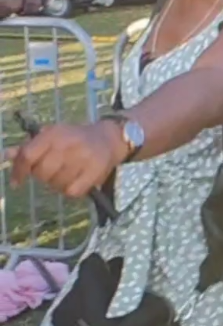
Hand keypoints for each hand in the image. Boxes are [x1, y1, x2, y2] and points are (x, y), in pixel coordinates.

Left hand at [8, 121, 126, 197]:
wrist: (109, 138)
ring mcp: (82, 158)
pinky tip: (75, 182)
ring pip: (56, 184)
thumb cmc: (74, 138)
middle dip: (42, 176)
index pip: (28, 155)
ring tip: (65, 175)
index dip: (18, 171)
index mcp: (53, 134)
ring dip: (57, 184)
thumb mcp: (51, 136)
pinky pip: (72, 192)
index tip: (16, 182)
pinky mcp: (95, 172)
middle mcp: (67, 144)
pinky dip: (70, 190)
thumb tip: (6, 155)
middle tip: (51, 172)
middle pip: (42, 173)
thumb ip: (29, 147)